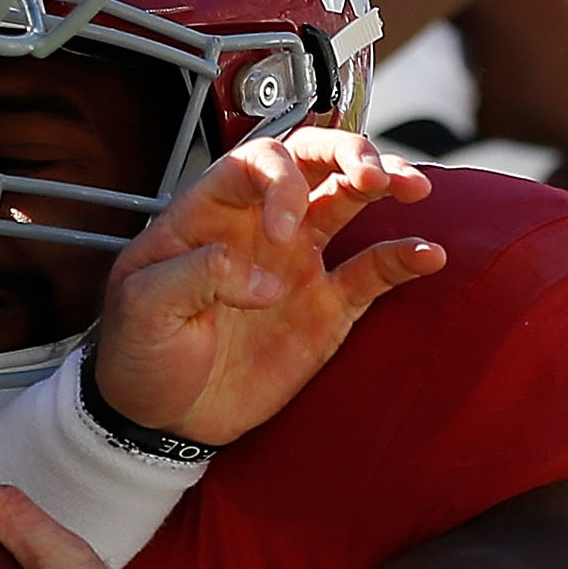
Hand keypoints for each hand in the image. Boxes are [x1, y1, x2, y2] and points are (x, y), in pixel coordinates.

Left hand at [91, 128, 443, 445]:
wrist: (160, 415)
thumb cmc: (139, 349)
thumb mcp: (143, 306)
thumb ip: (197, 274)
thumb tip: (264, 277)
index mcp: (212, 211)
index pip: (257, 161)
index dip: (280, 181)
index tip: (281, 230)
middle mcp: (261, 225)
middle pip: (313, 160)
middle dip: (349, 153)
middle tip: (374, 174)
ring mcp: (298, 262)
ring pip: (349, 201)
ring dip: (385, 182)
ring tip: (412, 186)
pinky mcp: (325, 307)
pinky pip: (372, 272)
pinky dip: (404, 258)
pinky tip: (428, 253)